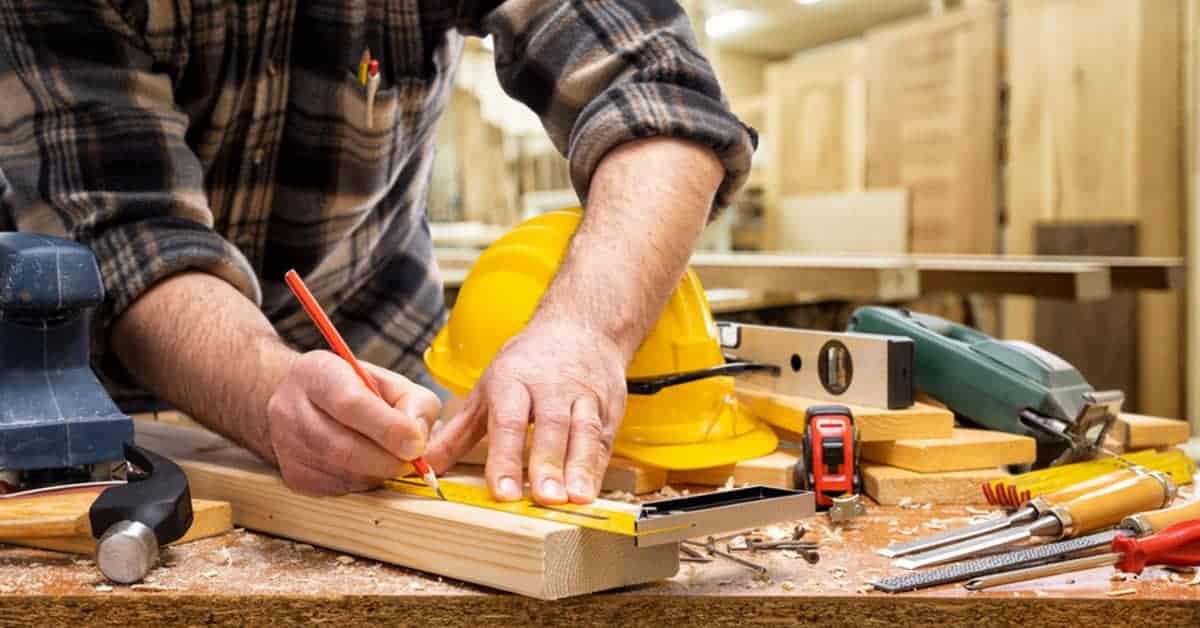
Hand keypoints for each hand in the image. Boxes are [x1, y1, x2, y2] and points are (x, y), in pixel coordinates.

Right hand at [265, 351, 441, 495]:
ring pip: (342, 473)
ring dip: (377, 473)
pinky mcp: (292, 475)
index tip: (416, 445)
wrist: (300, 400)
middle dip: (388, 460)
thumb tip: (419, 441)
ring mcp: (285, 445)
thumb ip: (414, 404)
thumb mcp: (389, 381)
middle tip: (413, 462)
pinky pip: (336, 490)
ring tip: (390, 458)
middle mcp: (290, 408)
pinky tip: (368, 466)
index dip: (388, 429)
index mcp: (317, 373)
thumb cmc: (352, 389)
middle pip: (343, 447)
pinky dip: (362, 483)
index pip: (351, 404)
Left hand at [425, 319, 626, 504]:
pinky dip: (598, 466)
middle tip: (544, 498)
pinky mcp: (608, 407)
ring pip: (584, 432)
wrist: (582, 327)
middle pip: (551, 427)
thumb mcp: (488, 390)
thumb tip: (426, 464)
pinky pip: (604, 439)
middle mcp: (551, 387)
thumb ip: (459, 432)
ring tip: (574, 499)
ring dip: (580, 468)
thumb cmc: (529, 363)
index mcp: (514, 381)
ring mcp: (584, 396)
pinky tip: (590, 491)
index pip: (509, 422)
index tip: (503, 492)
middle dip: (547, 464)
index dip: (506, 458)